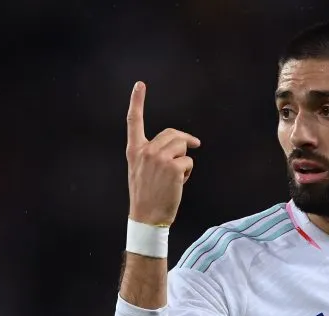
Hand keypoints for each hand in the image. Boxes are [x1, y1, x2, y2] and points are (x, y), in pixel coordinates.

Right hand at [126, 81, 200, 226]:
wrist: (147, 217)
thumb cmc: (146, 195)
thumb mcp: (141, 170)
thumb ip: (152, 153)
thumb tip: (180, 143)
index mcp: (134, 150)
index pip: (133, 121)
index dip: (137, 101)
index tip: (139, 85)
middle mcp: (145, 151)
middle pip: (172, 134)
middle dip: (185, 141)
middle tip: (195, 145)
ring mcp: (159, 158)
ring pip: (182, 146)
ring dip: (185, 159)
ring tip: (176, 176)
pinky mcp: (173, 166)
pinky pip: (189, 161)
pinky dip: (188, 172)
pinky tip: (178, 184)